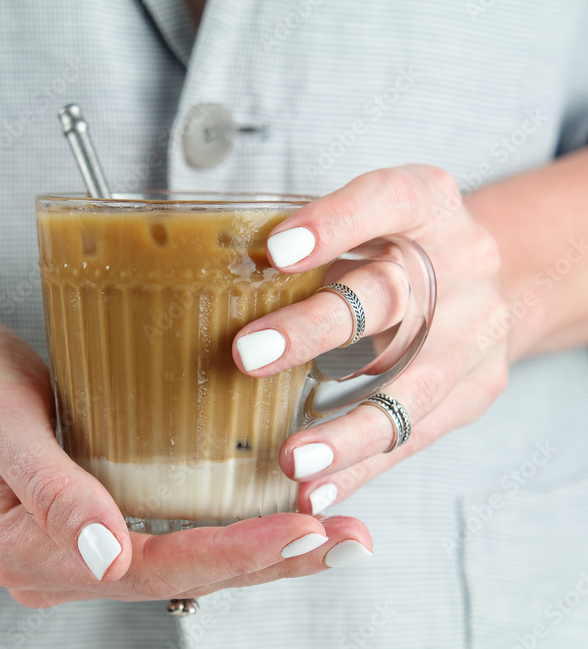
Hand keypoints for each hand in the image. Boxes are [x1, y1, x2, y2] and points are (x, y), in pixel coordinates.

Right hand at [0, 282, 373, 606]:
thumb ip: (49, 488)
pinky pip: (161, 538)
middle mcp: (50, 562)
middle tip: (351, 540)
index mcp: (25, 546)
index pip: (151, 565)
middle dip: (268, 560)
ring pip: (177, 563)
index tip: (308, 530)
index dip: (235, 553)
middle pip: (178, 575)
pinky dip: (219, 531)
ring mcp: (66, 548)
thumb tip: (106, 561)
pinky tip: (264, 518)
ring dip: (254, 552)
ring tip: (330, 536)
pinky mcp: (80, 520)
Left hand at [232, 165, 508, 513]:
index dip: (335, 223)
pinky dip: (359, 470)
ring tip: (291, 459)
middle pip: (387, 298)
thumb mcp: (365, 220)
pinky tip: (315, 493)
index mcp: (428, 203)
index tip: (276, 250)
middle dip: (315, 330)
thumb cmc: (396, 247)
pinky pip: (411, 438)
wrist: (490, 280)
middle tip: (248, 355)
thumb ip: (308, 242)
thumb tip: (203, 275)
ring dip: (345, 431)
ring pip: (408, 388)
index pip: (388, 200)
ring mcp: (474, 334)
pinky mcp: (473, 392)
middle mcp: (462, 265)